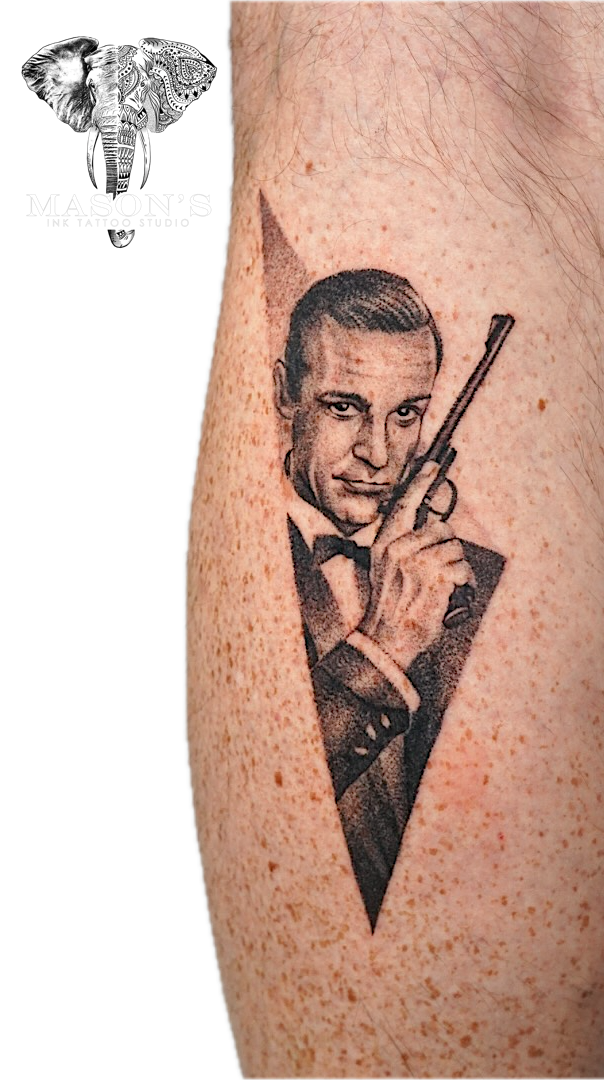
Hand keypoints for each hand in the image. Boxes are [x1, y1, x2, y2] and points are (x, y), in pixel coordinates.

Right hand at [358, 462, 475, 669]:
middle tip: (437, 572)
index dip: (421, 483)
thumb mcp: (385, 569)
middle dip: (447, 549)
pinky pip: (463, 569)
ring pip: (456, 549)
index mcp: (385, 542)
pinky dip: (464, 584)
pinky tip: (449, 596)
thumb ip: (402, 546)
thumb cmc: (390, 606)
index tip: (433, 465)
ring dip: (457, 569)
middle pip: (442, 529)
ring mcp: (419, 562)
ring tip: (442, 587)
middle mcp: (400, 548)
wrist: (385, 639)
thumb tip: (432, 528)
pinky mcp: (437, 577)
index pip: (405, 504)